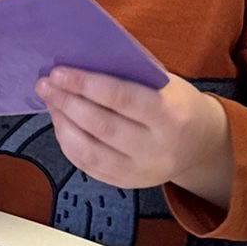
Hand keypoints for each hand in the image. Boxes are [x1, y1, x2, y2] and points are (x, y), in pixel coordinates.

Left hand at [35, 70, 233, 206]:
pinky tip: (61, 124)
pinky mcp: (128, 184)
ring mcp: (142, 171)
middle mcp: (156, 148)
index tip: (58, 72)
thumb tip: (78, 61)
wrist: (201, 143)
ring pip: (90, 152)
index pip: (121, 98)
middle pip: (101, 126)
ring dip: (62, 124)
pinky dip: (68, 144)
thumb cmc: (174, 102)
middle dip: (67, 103)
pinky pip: (89, 167)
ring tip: (50, 102)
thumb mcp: (163, 83)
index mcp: (170, 115)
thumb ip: (128, 75)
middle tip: (45, 84)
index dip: (86, 84)